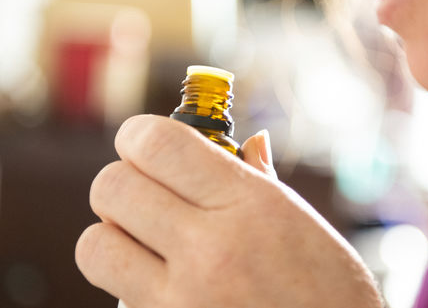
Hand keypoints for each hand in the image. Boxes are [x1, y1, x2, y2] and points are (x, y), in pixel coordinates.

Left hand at [75, 114, 382, 307]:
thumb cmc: (332, 294)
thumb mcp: (305, 226)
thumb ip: (262, 181)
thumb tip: (249, 143)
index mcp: (248, 204)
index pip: (157, 143)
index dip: (138, 135)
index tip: (145, 145)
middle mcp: (210, 249)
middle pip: (111, 188)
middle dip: (121, 183)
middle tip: (147, 195)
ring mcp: (183, 301)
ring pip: (94, 247)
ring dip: (111, 237)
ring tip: (144, 243)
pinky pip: (117, 298)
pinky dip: (130, 286)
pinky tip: (165, 287)